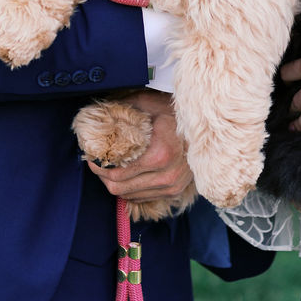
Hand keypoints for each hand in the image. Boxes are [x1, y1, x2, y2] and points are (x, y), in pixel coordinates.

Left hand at [84, 89, 194, 204]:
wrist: (209, 125)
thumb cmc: (176, 111)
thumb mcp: (149, 103)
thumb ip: (124, 108)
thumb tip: (99, 112)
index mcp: (160, 155)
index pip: (117, 173)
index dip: (99, 166)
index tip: (92, 156)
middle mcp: (167, 176)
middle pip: (120, 188)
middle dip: (104, 176)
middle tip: (98, 163)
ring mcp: (172, 186)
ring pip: (130, 196)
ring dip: (116, 184)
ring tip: (110, 168)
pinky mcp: (175, 191)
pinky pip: (143, 197)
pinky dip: (130, 189)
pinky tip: (127, 174)